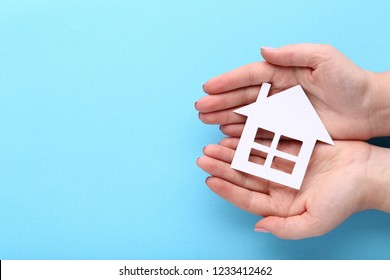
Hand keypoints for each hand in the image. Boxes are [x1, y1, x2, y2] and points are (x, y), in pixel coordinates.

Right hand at [196, 43, 377, 139]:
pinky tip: (228, 133)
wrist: (369, 107)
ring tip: (206, 120)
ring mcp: (282, 111)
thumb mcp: (323, 57)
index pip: (250, 76)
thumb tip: (262, 51)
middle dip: (220, 101)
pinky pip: (261, 130)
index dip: (228, 81)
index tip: (207, 87)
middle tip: (200, 108)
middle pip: (243, 96)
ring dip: (226, 116)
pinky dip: (244, 132)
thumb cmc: (349, 80)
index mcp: (284, 72)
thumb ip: (292, 54)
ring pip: (248, 114)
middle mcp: (279, 91)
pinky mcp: (289, 128)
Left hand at [196, 138, 376, 238]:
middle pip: (243, 176)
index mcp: (279, 205)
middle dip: (222, 167)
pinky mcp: (290, 149)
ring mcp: (282, 166)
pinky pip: (265, 143)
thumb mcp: (315, 221)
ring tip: (213, 144)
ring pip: (250, 159)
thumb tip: (258, 227)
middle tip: (203, 157)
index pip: (245, 198)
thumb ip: (286, 228)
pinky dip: (250, 139)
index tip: (208, 179)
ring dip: (231, 152)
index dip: (226, 189)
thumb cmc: (345, 200)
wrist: (368, 173)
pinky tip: (235, 134)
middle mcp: (277, 186)